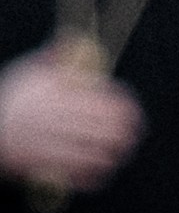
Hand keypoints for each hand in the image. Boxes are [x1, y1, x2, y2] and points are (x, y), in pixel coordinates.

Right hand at [0, 49, 143, 195]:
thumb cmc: (10, 100)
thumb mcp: (28, 72)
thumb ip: (54, 57)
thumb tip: (76, 37)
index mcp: (57, 97)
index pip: (103, 102)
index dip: (124, 107)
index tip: (131, 109)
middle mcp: (56, 122)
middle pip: (105, 130)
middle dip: (125, 132)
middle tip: (133, 132)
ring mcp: (52, 147)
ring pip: (97, 155)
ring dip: (114, 154)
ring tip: (122, 151)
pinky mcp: (46, 167)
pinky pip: (80, 175)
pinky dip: (97, 174)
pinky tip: (104, 169)